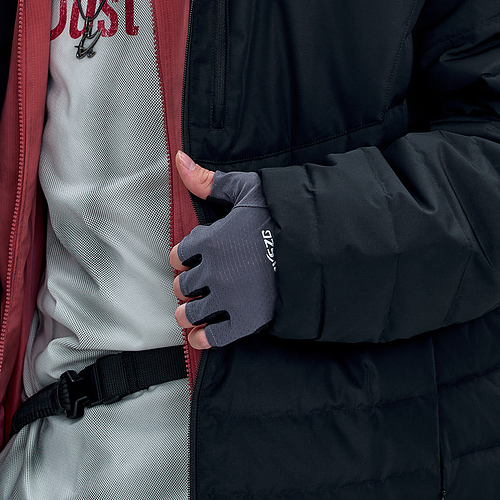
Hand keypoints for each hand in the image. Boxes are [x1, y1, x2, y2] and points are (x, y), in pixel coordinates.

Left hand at [170, 151, 276, 349]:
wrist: (319, 247)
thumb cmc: (284, 215)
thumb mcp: (247, 189)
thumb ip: (211, 181)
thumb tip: (180, 161)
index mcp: (211, 239)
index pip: (181, 253)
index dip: (183, 256)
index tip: (188, 258)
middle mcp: (214, 270)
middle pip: (184, 284)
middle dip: (185, 284)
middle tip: (190, 285)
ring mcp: (229, 298)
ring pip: (193, 311)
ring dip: (187, 312)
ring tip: (189, 311)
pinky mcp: (245, 320)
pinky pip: (214, 337)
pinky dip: (202, 338)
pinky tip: (199, 335)